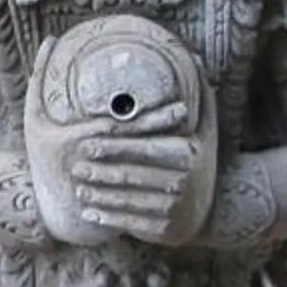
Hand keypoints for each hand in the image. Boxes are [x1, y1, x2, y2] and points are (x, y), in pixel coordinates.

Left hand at [30, 89, 216, 248]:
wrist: (214, 211)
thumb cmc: (197, 160)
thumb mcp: (205, 128)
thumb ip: (197, 94)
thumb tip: (191, 55)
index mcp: (187, 154)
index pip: (142, 148)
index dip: (112, 147)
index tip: (83, 143)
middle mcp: (184, 182)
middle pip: (133, 175)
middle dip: (100, 173)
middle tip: (72, 167)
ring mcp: (176, 209)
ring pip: (129, 201)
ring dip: (99, 195)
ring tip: (75, 188)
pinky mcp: (167, 231)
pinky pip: (131, 223)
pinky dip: (108, 217)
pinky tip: (88, 211)